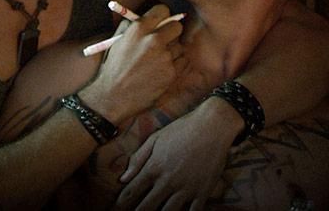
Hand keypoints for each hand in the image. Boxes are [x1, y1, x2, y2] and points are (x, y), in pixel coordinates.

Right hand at [81, 4, 185, 123]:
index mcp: (139, 28)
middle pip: (177, 26)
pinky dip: (173, 66)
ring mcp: (164, 57)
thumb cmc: (113, 68)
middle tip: (163, 40)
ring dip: (171, 52)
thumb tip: (145, 16)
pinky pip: (180, 62)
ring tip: (156, 61)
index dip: (162, 17)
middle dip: (171, 32)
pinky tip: (159, 71)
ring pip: (179, 46)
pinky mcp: (171, 72)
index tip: (160, 22)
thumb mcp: (117, 40)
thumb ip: (131, 26)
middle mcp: (154, 40)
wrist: (113, 96)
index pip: (162, 10)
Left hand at [115, 98, 241, 209]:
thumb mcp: (155, 138)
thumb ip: (138, 158)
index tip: (116, 208)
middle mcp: (167, 182)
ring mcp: (186, 189)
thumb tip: (123, 178)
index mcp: (153, 168)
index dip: (121, 203)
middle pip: (147, 207)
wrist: (212, 127)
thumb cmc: (181, 129)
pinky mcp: (203, 192)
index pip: (131, 192)